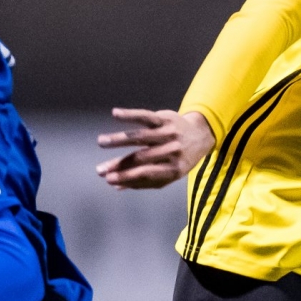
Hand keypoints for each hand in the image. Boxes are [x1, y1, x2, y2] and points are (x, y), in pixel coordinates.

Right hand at [95, 108, 215, 189]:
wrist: (200, 136)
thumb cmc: (178, 159)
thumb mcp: (167, 174)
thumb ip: (143, 181)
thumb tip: (116, 187)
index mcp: (173, 169)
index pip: (146, 174)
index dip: (126, 177)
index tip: (108, 180)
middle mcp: (172, 151)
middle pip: (141, 157)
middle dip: (119, 164)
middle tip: (99, 169)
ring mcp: (169, 134)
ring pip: (140, 136)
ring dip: (119, 139)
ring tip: (101, 142)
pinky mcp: (165, 119)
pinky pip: (146, 116)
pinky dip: (130, 114)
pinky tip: (115, 114)